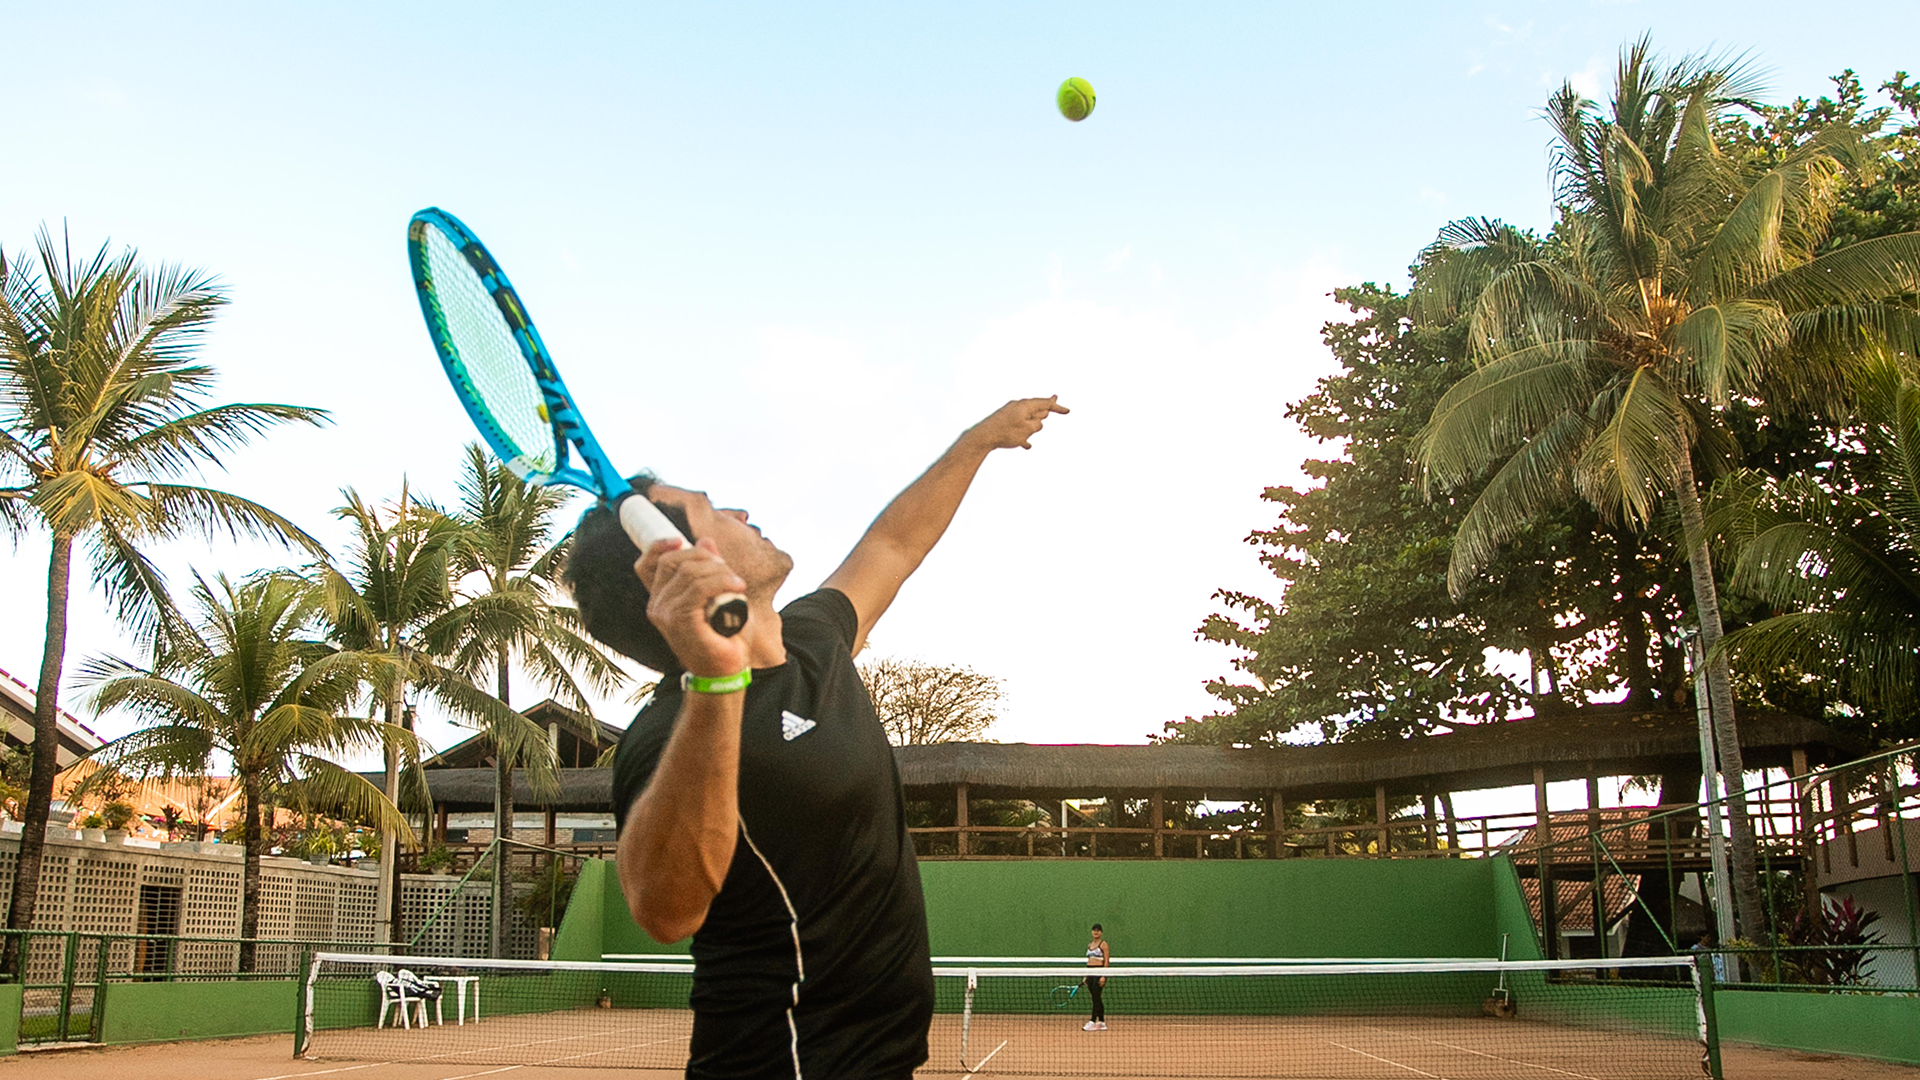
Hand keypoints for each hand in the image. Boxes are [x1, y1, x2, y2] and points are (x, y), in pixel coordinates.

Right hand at [635, 538, 750, 677]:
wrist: (728, 671)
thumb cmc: (724, 637)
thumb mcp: (721, 595)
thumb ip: (711, 569)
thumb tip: (706, 541)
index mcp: (662, 598)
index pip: (647, 564)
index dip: (659, 546)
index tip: (680, 539)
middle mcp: (658, 605)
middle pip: (673, 561)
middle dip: (705, 558)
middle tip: (730, 573)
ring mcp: (665, 614)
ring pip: (690, 572)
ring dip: (720, 572)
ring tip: (738, 585)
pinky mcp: (680, 621)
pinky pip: (699, 588)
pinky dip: (722, 582)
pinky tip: (738, 587)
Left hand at [967, 395, 1068, 450]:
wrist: (982, 437)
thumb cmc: (1005, 433)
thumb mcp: (1028, 430)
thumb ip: (1037, 424)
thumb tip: (1039, 422)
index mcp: (1025, 406)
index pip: (1045, 404)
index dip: (1057, 407)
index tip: (1068, 411)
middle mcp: (1017, 406)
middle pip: (1036, 410)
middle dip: (1043, 415)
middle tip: (1044, 417)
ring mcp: (1010, 414)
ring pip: (1027, 420)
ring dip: (1031, 427)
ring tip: (1026, 438)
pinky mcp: (1003, 422)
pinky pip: (1018, 428)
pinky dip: (1023, 435)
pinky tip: (1026, 445)